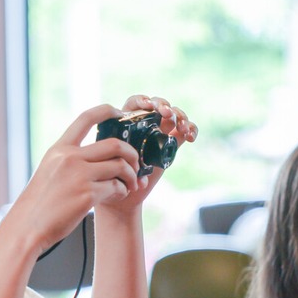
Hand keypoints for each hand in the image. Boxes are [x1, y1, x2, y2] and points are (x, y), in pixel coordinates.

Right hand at [6, 104, 142, 254]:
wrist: (27, 227)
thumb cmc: (38, 203)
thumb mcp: (49, 171)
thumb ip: (68, 160)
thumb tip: (97, 158)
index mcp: (59, 149)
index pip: (86, 118)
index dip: (107, 111)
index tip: (120, 113)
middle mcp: (70, 158)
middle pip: (115, 144)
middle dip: (132, 154)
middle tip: (135, 165)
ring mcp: (79, 176)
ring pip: (120, 166)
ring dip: (131, 176)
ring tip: (131, 185)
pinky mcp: (87, 195)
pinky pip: (116, 187)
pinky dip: (122, 191)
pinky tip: (118, 195)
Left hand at [95, 94, 196, 211]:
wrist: (122, 197)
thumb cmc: (108, 178)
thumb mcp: (106, 162)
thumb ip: (114, 154)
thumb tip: (125, 152)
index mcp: (125, 124)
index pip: (135, 103)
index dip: (142, 100)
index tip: (147, 106)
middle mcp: (143, 126)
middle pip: (157, 105)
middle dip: (164, 105)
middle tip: (166, 114)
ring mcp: (159, 134)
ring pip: (174, 115)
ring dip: (180, 116)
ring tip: (181, 128)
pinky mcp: (171, 145)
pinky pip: (185, 131)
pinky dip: (191, 129)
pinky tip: (190, 137)